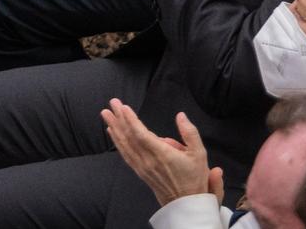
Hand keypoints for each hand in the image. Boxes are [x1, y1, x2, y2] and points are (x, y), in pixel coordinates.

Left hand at [103, 99, 224, 206]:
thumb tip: (180, 115)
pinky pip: (126, 155)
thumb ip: (190, 133)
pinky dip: (117, 142)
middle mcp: (149, 161)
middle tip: (112, 103)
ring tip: (106, 114)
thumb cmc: (194, 178)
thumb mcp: (199, 154)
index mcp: (162, 154)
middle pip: (130, 137)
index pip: (142, 135)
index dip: (131, 120)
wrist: (187, 204)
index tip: (123, 107)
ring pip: (125, 145)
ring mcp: (143, 167)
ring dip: (115, 128)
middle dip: (119, 119)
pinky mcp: (140, 172)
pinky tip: (112, 132)